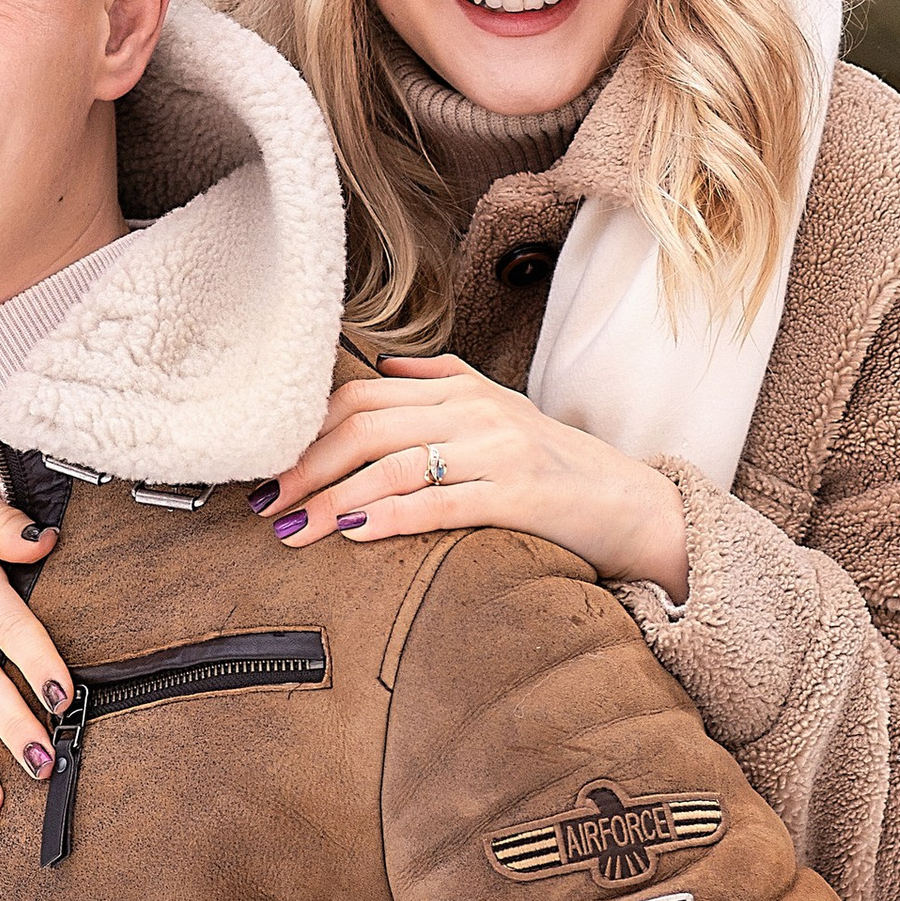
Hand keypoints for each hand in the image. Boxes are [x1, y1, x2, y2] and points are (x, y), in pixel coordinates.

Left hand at [253, 356, 689, 599]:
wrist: (633, 505)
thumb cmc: (558, 467)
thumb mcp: (502, 408)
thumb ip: (443, 380)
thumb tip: (383, 366)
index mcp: (461, 389)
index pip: (362, 397)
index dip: (308, 432)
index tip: (271, 467)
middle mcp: (474, 411)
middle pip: (365, 427)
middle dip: (306, 468)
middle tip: (266, 504)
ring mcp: (498, 450)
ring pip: (393, 466)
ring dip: (332, 501)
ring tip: (293, 530)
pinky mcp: (518, 495)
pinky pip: (440, 503)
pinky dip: (391, 517)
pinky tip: (355, 535)